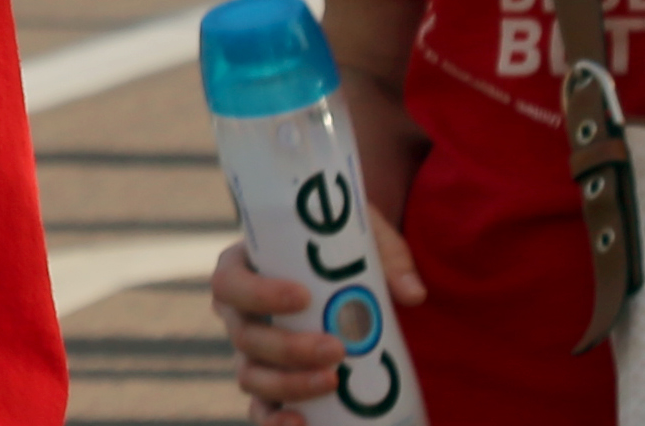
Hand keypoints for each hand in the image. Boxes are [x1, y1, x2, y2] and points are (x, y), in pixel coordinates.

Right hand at [211, 222, 425, 413]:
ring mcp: (250, 356)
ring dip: (289, 384)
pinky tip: (303, 424)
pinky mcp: (268, 389)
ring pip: (251, 377)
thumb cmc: (337, 248)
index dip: (259, 294)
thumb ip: (387, 256)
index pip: (230, 282)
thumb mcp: (358, 238)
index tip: (302, 296)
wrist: (338, 276)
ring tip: (334, 382)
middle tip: (336, 348)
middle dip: (288, 348)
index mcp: (241, 269)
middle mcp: (238, 315)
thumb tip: (414, 294)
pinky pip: (261, 412)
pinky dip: (275, 423)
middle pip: (245, 337)